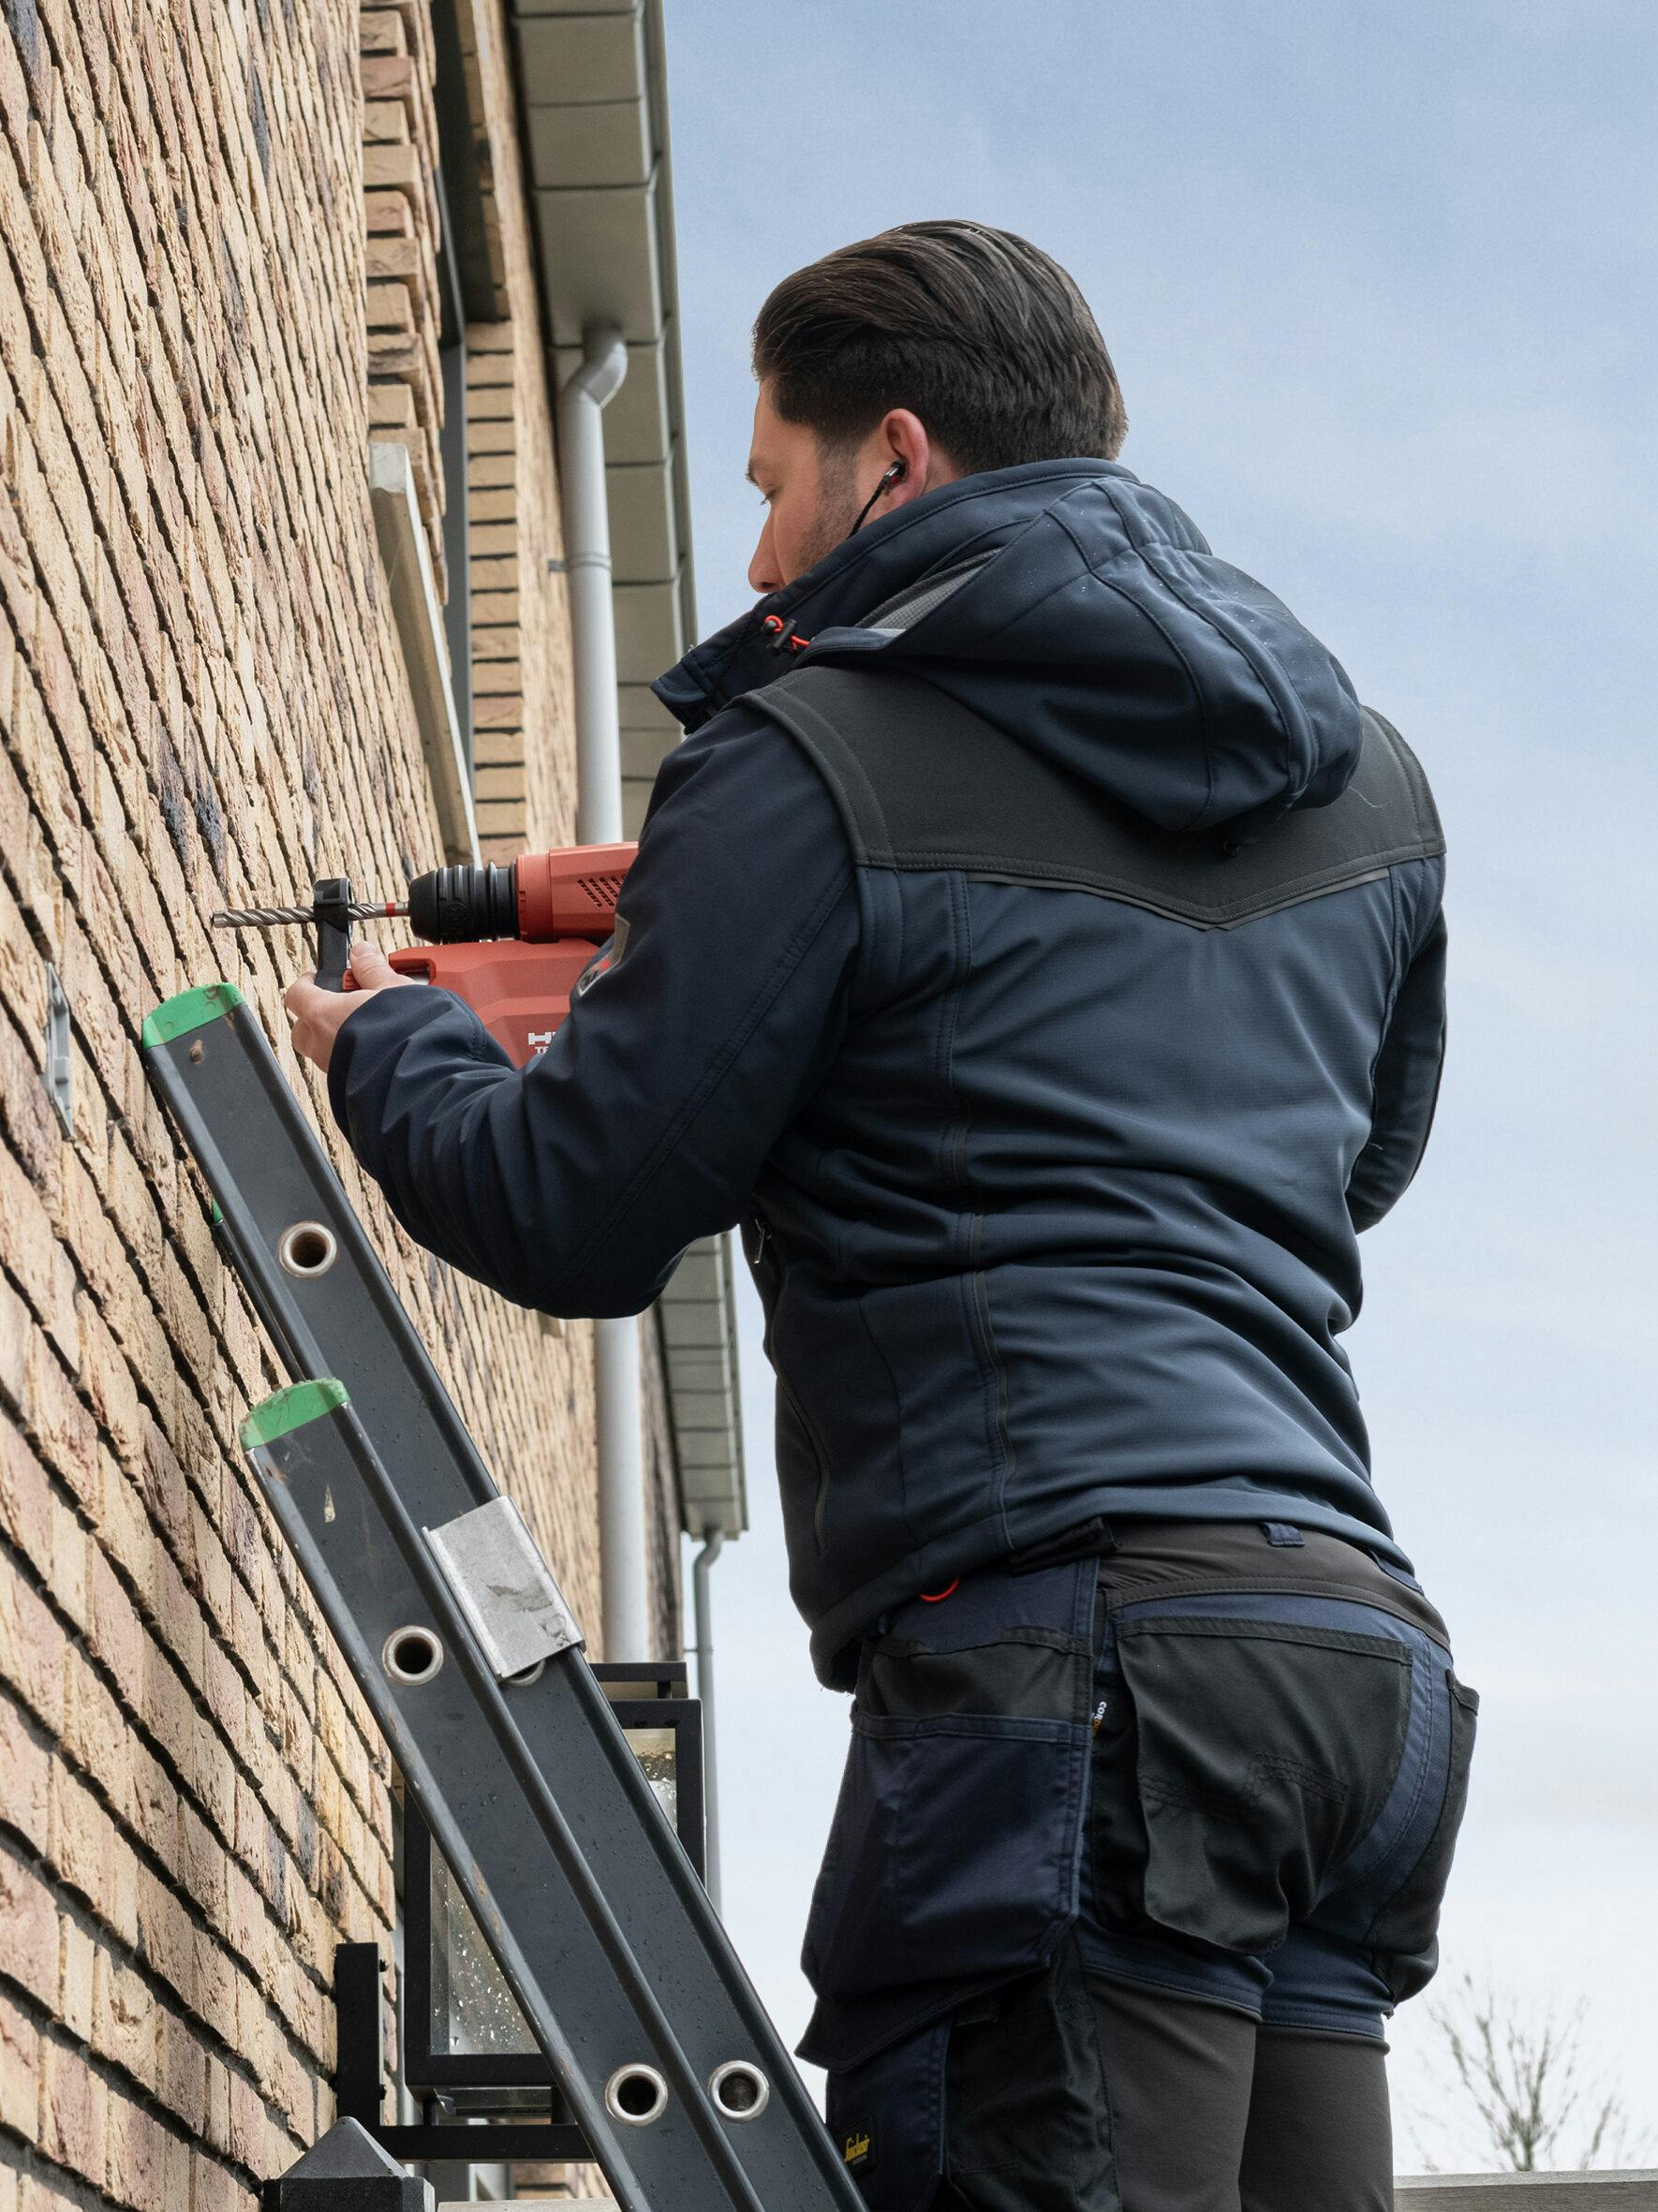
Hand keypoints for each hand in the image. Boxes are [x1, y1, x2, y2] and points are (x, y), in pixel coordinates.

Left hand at [283, 942, 416, 1072]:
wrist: (420, 1076)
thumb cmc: (402, 1032)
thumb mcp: (391, 988)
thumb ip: (372, 969)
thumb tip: (361, 953)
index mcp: (323, 1015)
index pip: (297, 994)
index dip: (305, 983)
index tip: (316, 978)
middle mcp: (320, 1044)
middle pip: (302, 1027)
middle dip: (315, 1015)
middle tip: (340, 1005)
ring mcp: (332, 1068)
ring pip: (320, 1049)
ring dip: (334, 1037)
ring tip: (365, 1027)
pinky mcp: (347, 1085)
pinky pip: (339, 1066)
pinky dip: (349, 1055)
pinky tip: (373, 1049)